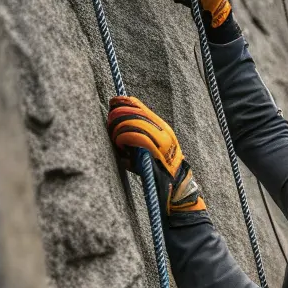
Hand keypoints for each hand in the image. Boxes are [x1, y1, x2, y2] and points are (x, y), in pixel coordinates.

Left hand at [107, 96, 205, 215]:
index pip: (138, 105)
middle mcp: (162, 130)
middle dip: (118, 116)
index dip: (123, 102)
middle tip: (111, 126)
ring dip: (119, 128)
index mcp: (160, 126)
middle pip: (133, 112)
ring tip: (117, 138)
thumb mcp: (146, 149)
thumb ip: (134, 136)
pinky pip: (136, 136)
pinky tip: (121, 144)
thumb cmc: (157, 169)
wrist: (176, 186)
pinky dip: (124, 138)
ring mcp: (161, 139)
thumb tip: (113, 126)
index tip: (113, 102)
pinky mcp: (157, 149)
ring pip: (133, 123)